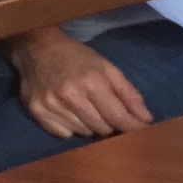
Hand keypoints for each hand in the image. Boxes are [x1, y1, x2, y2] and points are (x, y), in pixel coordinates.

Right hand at [7, 27, 152, 138]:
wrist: (36, 48)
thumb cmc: (77, 58)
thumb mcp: (108, 68)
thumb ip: (129, 94)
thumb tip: (146, 120)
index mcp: (92, 82)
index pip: (118, 117)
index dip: (133, 127)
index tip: (142, 131)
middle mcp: (70, 95)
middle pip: (103, 129)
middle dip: (110, 123)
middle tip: (106, 111)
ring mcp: (51, 105)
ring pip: (84, 133)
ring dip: (90, 125)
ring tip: (85, 107)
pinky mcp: (36, 112)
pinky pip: (64, 134)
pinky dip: (70, 127)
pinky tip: (68, 112)